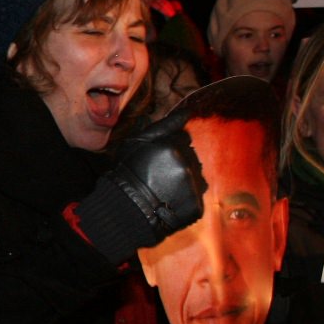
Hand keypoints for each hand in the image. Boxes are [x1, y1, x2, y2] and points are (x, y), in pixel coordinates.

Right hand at [73, 112, 207, 263]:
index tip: (157, 158)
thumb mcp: (136, 143)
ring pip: (196, 176)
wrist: (126, 210)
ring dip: (184, 180)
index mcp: (173, 147)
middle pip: (191, 157)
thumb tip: (186, 113)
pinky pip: (196, 197)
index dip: (169, 147)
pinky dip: (186, 199)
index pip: (182, 139)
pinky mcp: (196, 206)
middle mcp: (187, 165)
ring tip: (164, 189)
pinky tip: (169, 200)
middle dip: (179, 163)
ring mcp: (193, 187)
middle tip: (158, 175)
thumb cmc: (127, 173)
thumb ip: (162, 126)